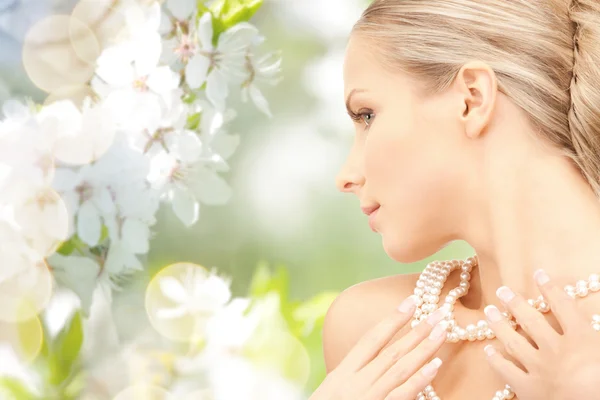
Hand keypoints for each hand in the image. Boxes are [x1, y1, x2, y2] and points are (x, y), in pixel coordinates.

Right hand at [311, 297, 448, 399]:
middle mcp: (354, 381)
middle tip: (440, 312)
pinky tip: (435, 365)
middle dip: (417, 329)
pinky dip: (419, 379)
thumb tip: (375, 360)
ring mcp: (367, 396)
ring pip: (400, 367)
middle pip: (391, 350)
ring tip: (442, 330)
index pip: (371, 339)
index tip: (411, 301)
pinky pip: (402, 394)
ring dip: (423, 347)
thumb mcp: (332, 390)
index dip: (392, 319)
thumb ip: (352, 375)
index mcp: (342, 372)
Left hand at [483, 269, 599, 399]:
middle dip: (515, 303)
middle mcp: (555, 349)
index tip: (539, 273)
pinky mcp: (527, 389)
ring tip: (489, 311)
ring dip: (499, 325)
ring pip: (514, 341)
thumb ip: (597, 335)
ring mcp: (538, 368)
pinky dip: (495, 360)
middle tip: (501, 290)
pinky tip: (488, 351)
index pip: (564, 307)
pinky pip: (506, 371)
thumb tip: (596, 319)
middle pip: (531, 320)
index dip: (550, 288)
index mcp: (581, 339)